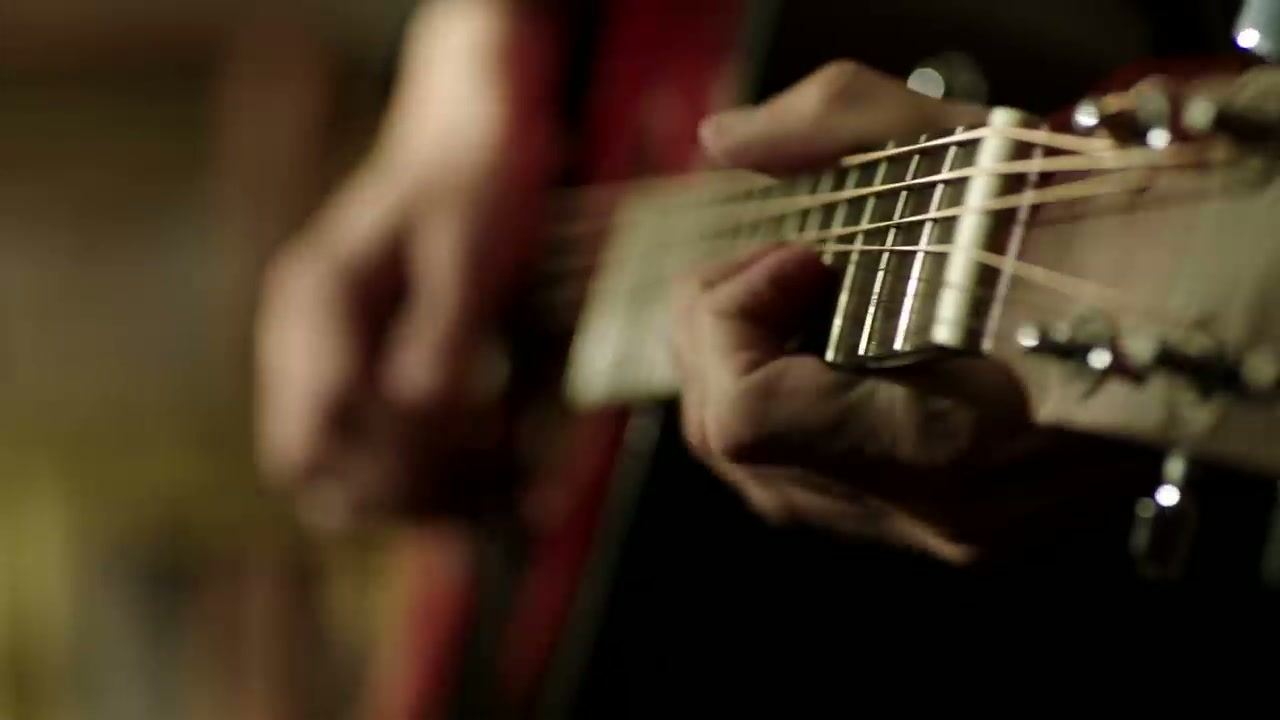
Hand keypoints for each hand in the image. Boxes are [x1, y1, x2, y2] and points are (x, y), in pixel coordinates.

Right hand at [254, 0, 557, 528]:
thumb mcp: (468, 243)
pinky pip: (390, 460)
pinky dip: (446, 482)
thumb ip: (444, 323)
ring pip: (352, 480)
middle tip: (501, 478)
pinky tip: (514, 475)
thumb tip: (419, 407)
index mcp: (314, 304)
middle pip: (319, 470)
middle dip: (409, 491)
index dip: (392, 462)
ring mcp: (335, 367)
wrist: (474, 140)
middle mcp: (307, 345)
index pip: (316, 427)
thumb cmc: (474, 180)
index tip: (479, 447)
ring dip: (430, 499)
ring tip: (517, 486)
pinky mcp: (373, 382)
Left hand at [676, 61, 1094, 563]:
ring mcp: (941, 532)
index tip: (795, 253)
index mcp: (946, 438)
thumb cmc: (1092, 225)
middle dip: (724, 336)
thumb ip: (829, 123)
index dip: (732, 319)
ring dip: (754, 373)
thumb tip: (727, 142)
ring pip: (759, 473)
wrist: (1193, 303)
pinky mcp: (949, 532)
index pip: (746, 416)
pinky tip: (839, 353)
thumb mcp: (964, 141)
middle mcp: (937, 512)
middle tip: (784, 265)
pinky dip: (796, 413)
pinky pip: (813, 486)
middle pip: (733, 445)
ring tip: (809, 302)